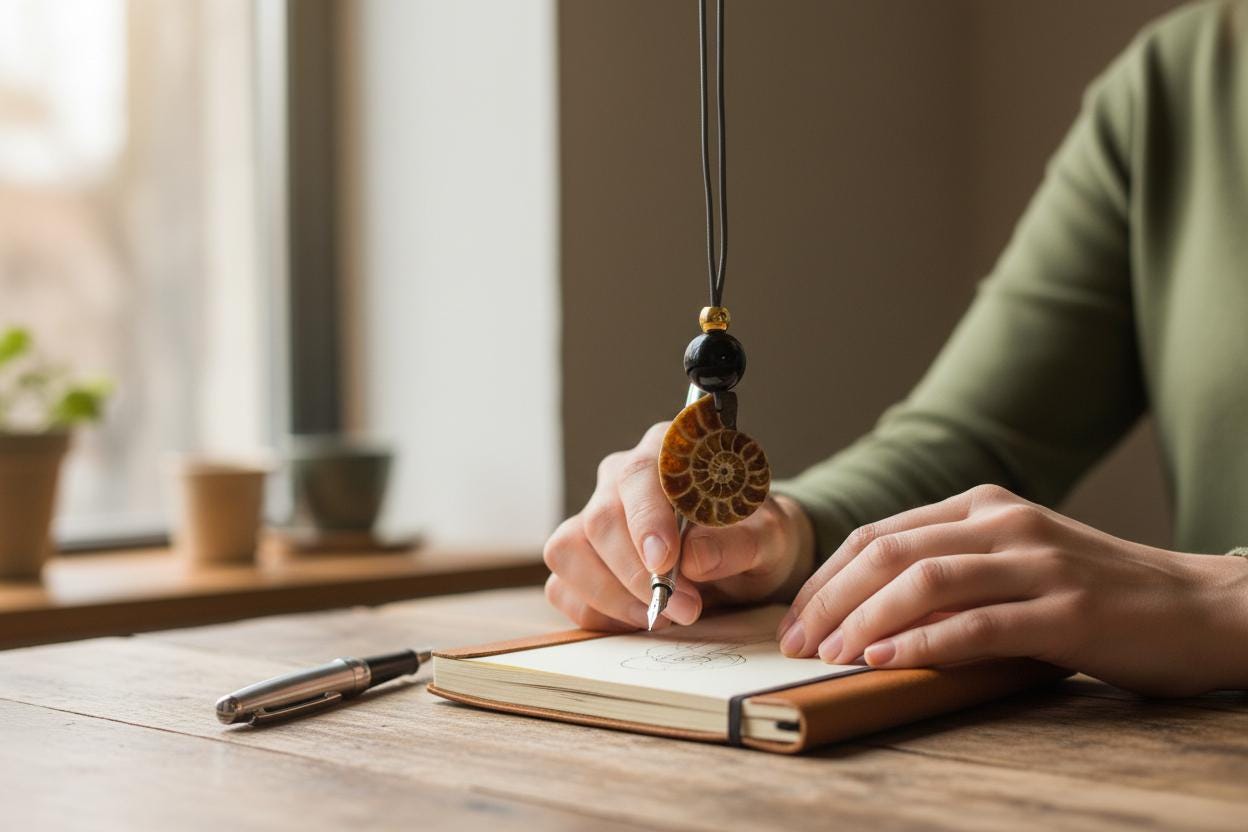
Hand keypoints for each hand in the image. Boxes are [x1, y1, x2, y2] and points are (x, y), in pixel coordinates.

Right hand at [544, 422, 814, 630]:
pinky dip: (598, 613)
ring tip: (665, 616)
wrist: (749, 562)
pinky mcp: (579, 560)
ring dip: (613, 595)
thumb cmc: (756, 537)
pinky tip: (639, 617)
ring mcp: (591, 519)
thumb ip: (740, 542)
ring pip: (569, 551)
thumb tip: (693, 557)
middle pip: (600, 519)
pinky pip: (563, 587)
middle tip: (687, 608)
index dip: (646, 519)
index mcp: (666, 453)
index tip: (666, 562)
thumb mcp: (771, 539)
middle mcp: (619, 480)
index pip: (638, 474)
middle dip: (638, 573)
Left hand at [777, 484, 1247, 695]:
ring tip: (829, 654)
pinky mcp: (1066, 612)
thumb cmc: (1098, 591)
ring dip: (864, 619)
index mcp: (983, 506)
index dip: (828, 576)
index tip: (796, 616)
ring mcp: (1037, 563)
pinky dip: (922, 641)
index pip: (880, 534)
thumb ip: (954, 566)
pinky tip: (885, 658)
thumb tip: (867, 608)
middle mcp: (1005, 523)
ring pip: (924, 580)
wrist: (1200, 607)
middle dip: (830, 598)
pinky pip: (976, 624)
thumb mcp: (1017, 559)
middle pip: (888, 551)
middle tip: (797, 641)